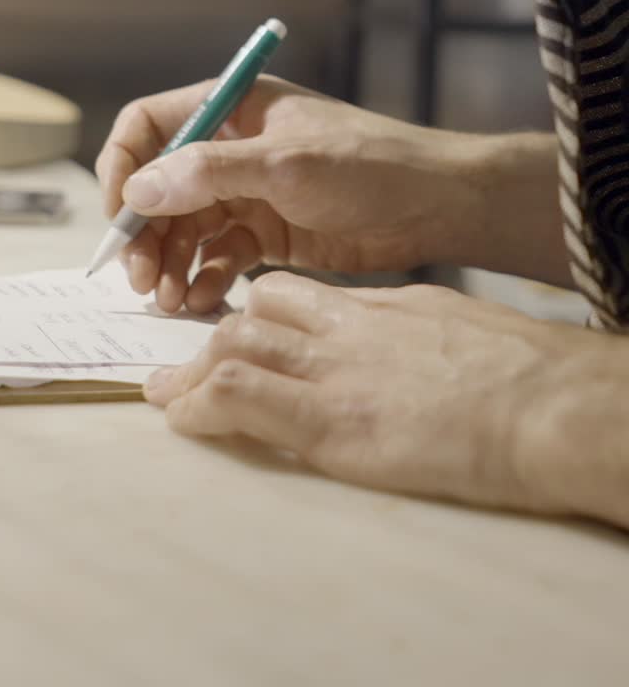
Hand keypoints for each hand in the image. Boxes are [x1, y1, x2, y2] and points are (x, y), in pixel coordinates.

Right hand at [96, 76, 479, 313]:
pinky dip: (203, 278)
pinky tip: (200, 301)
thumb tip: (140, 188)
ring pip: (184, 228)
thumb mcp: (287, 164)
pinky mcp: (266, 234)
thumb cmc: (369, 165)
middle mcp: (230, 149)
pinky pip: (217, 256)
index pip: (149, 125)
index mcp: (231, 109)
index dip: (123, 167)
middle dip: (144, 232)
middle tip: (139, 278)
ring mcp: (247, 193)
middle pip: (159, 187)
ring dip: (168, 263)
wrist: (434, 207)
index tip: (119, 216)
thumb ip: (211, 172)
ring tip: (167, 300)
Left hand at [143, 273, 628, 528]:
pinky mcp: (329, 421)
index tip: (237, 334)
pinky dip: (200, 404)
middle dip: (212, 338)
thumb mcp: (454, 327)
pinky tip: (182, 419)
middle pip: (256, 313)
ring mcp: (333, 372)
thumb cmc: (521, 373)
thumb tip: (392, 345)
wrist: (545, 404)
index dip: (256, 313)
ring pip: (234, 345)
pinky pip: (239, 396)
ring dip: (191, 372)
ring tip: (166, 393)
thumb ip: (408, 332)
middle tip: (184, 365)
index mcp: (378, 306)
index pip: (295, 291)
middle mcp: (346, 328)